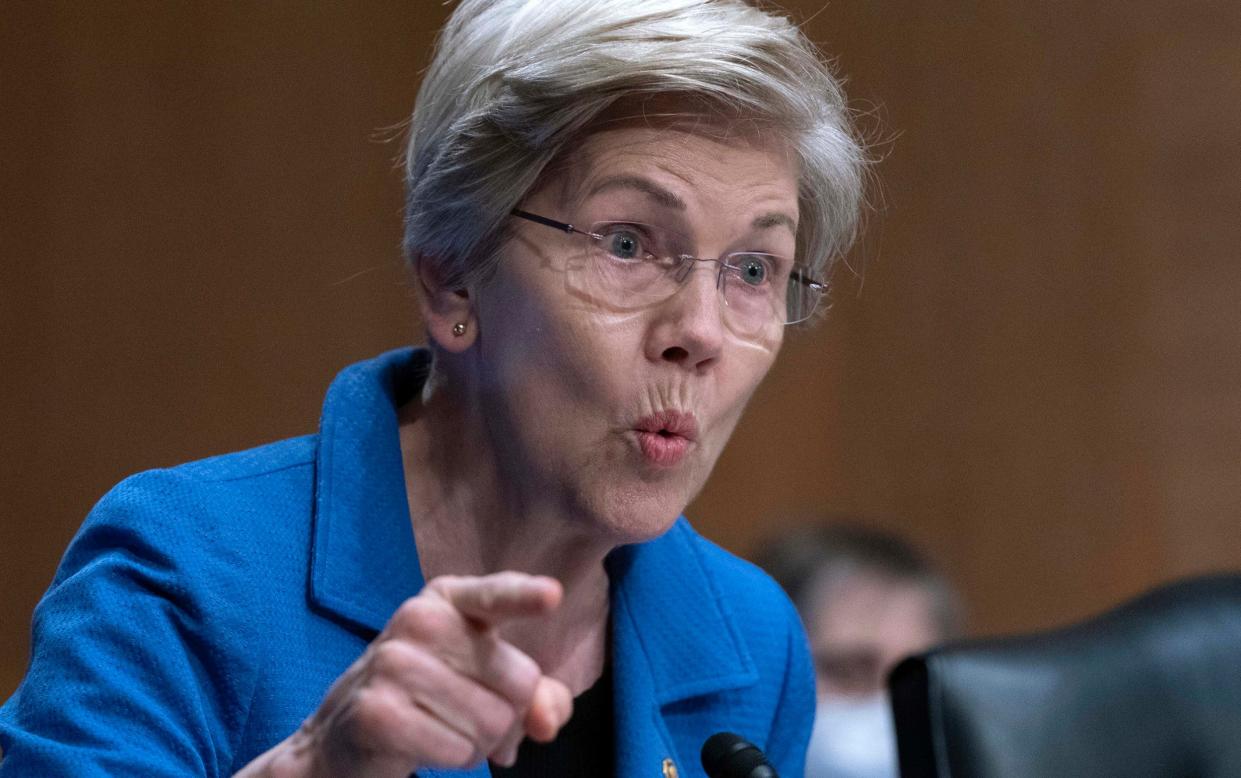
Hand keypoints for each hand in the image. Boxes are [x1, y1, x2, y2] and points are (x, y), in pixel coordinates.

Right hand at [240, 572, 573, 777]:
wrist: (346, 735)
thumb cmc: (431, 697)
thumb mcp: (487, 681)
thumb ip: (534, 695)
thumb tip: (547, 721)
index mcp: (449, 599)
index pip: (495, 596)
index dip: (524, 597)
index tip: (552, 595)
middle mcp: (419, 619)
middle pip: (519, 683)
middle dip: (507, 715)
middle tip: (467, 714)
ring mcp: (393, 662)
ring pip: (492, 722)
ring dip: (478, 742)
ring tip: (441, 728)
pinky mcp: (378, 710)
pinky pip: (459, 751)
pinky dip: (453, 759)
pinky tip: (422, 744)